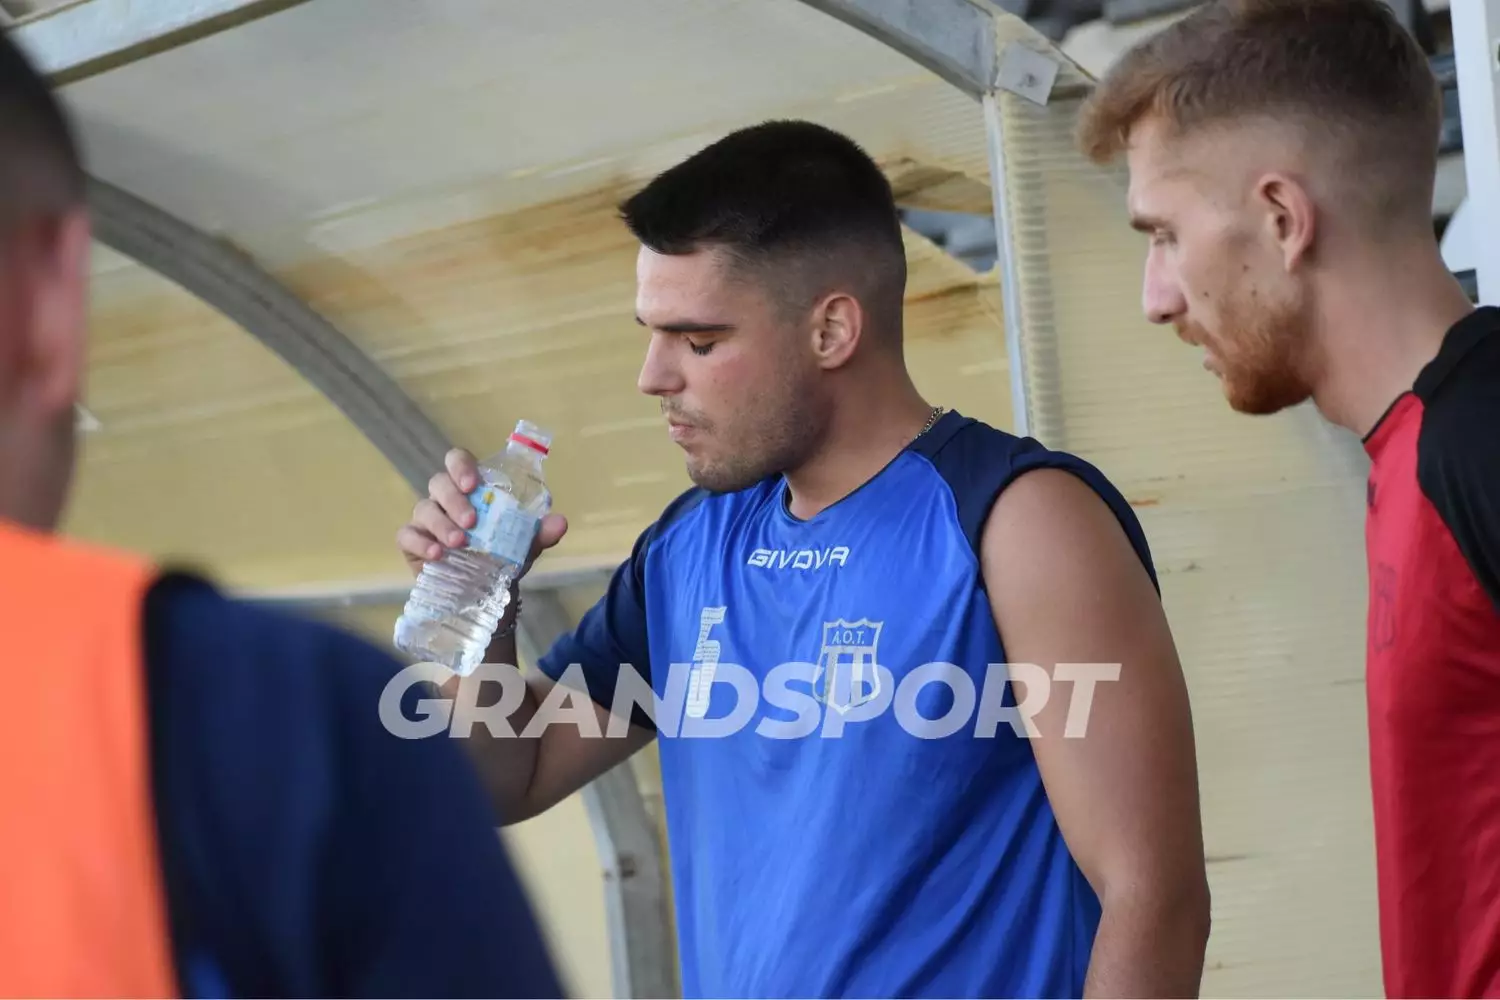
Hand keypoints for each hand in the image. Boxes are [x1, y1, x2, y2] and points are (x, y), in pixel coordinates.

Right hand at [396, 447, 567, 578]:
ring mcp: (425, 519)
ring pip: (424, 508)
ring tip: (459, 543)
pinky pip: (407, 535)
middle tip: (472, 522)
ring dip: (441, 523)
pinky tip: (436, 555)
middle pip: (439, 482)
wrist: (484, 591)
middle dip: (454, 499)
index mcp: (470, 488)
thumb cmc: (501, 556)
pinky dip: (420, 543)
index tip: (473, 484)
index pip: (458, 460)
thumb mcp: (523, 545)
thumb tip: (560, 522)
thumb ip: (540, 532)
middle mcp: (444, 498)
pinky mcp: (412, 543)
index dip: (461, 466)